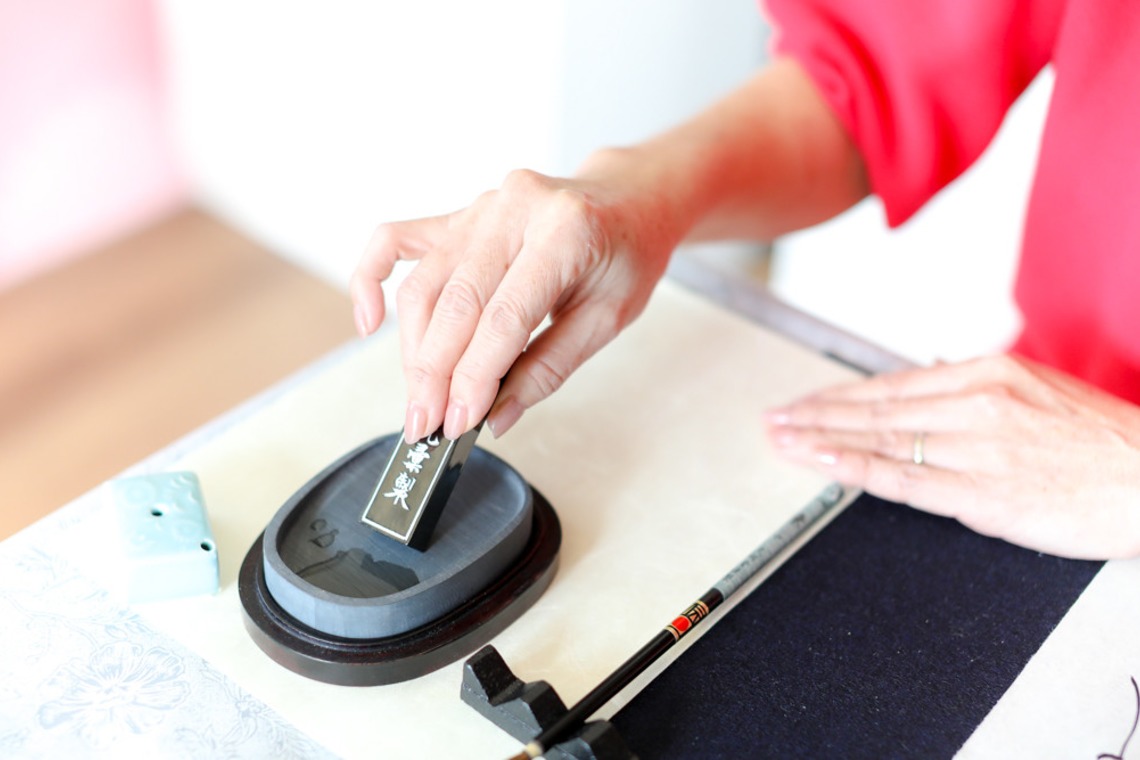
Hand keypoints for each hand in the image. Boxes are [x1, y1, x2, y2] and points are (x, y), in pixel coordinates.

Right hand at [350, 159, 682, 442]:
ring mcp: (482, 207)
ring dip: (412, 348)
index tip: (459, 421)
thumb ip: (549, 368)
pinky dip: (372, 277)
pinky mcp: (459, 213)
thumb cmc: (626, 255)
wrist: (629, 199)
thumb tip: (496, 416)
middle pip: (456, 300)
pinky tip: (368, 321)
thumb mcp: (608, 319)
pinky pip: (397, 239)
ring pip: (424, 282)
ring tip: (417, 398)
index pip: (504, 316)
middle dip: (434, 373)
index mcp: (566, 232)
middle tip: (426, 425)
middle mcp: (516, 209)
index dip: (475, 375)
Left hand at [766, 355, 1139, 558]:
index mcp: (988, 373)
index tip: (804, 402)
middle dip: (817, 414)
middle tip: (773, 420)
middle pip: (876, 408)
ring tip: (783, 441)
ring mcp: (978, 447)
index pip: (892, 384)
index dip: (840, 395)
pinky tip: (827, 465)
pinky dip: (859, 469)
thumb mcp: (1039, 389)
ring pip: (882, 439)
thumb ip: (978, 384)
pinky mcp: (985, 491)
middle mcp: (976, 403)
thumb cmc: (1105, 441)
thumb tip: (929, 371)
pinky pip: (906, 479)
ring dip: (823, 439)